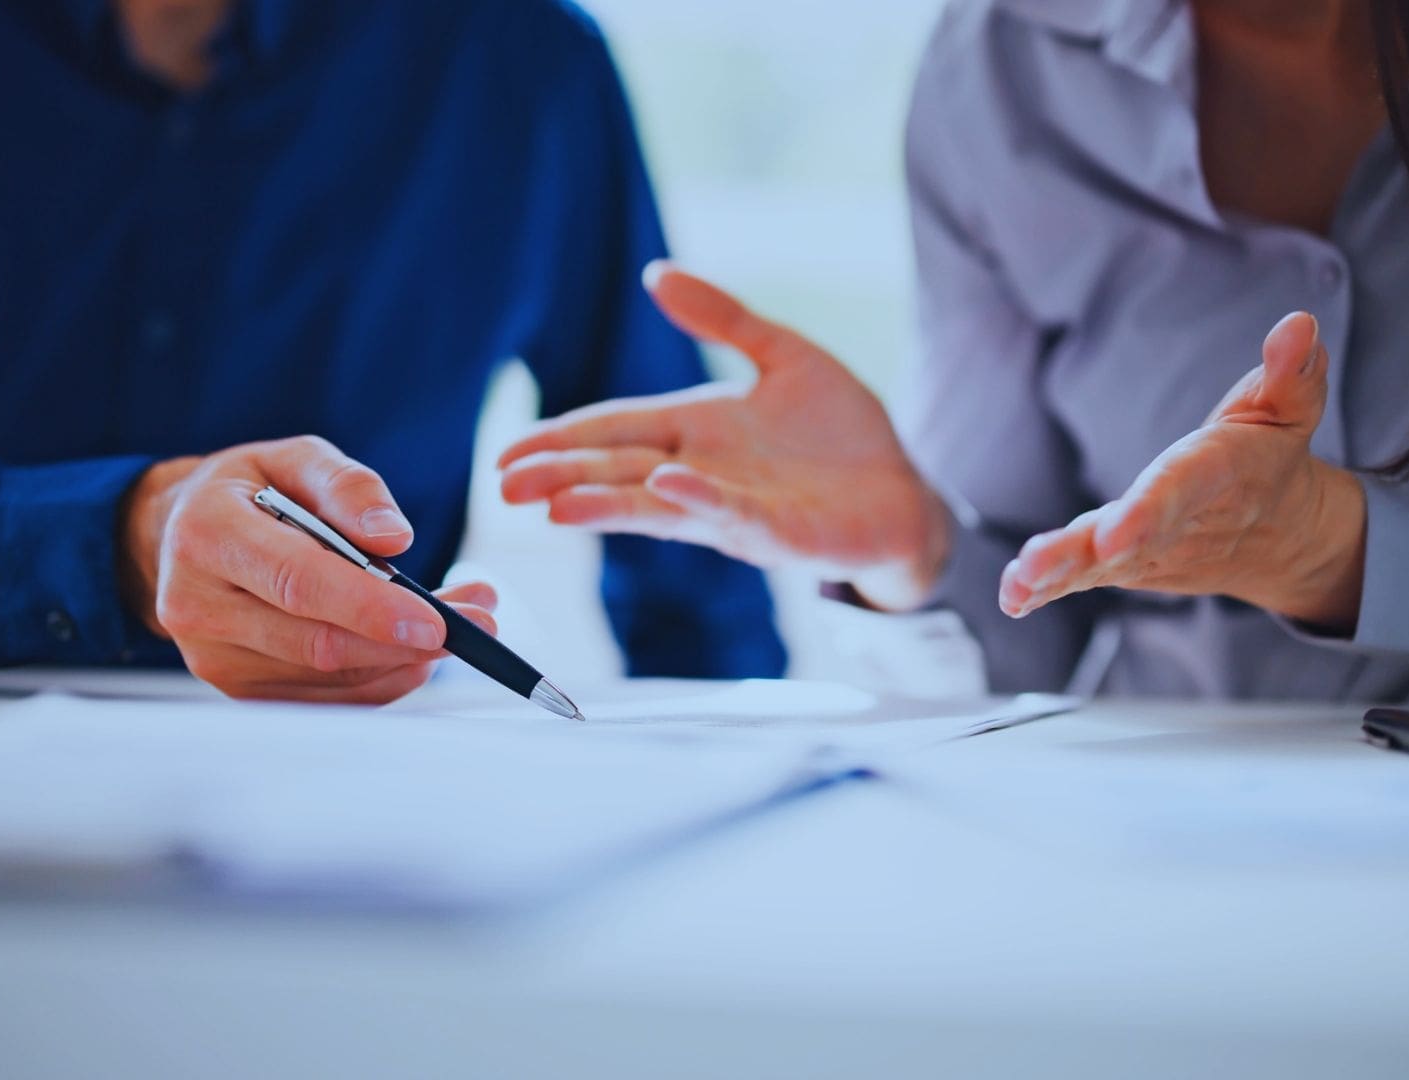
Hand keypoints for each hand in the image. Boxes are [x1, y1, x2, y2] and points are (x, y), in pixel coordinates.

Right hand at [120, 436, 497, 701]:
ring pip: (328, 679)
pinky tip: (411, 650)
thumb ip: (348, 486)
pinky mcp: (237, 690)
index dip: (370, 607)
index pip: (298, 583)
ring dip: (404, 659)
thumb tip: (394, 538)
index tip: (436, 621)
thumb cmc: (248, 492)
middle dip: (406, 639)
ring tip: (456, 623)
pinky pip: (325, 699)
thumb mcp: (294, 457)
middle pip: (318, 643)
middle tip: (476, 620)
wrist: (181, 535)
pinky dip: (380, 678)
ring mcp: (214, 658)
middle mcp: (199, 606)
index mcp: (208, 536)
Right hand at [498, 262, 948, 609]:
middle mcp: (700, 473)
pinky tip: (664, 486)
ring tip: (553, 506)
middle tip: (503, 486)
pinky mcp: (776, 532)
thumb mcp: (781, 355)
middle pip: (618, 471)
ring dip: (606, 505)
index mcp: (695, 430)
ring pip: (656, 505)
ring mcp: (734, 507)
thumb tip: (656, 273)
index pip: (614, 429)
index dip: (563, 438)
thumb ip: (722, 318)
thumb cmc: (842, 433)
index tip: (507, 451)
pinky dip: (694, 501)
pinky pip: (728, 514)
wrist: (905, 491)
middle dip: (561, 477)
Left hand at [999, 312, 1365, 628]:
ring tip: (1015, 585)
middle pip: (1127, 540)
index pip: (1179, 491)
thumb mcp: (1290, 409)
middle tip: (1036, 565)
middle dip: (1082, 553)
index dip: (1147, 511)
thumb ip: (1291, 373)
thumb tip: (1298, 325)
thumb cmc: (1267, 457)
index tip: (1113, 534)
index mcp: (1216, 477)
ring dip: (1054, 575)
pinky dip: (1045, 591)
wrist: (1276, 535)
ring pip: (1097, 566)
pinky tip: (1011, 598)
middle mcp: (1178, 524)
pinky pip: (1082, 579)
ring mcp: (1148, 552)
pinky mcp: (1123, 566)